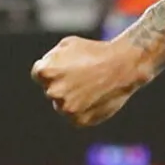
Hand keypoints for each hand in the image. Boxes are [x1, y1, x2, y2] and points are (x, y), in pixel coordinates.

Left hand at [31, 36, 150, 127]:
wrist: (125, 65)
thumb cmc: (96, 51)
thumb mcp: (67, 44)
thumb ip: (50, 59)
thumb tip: (42, 72)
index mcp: (46, 72)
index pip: (39, 74)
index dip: (54, 70)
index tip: (69, 67)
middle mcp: (53, 91)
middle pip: (52, 89)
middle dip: (63, 83)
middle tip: (83, 76)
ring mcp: (66, 108)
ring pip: (63, 104)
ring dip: (73, 97)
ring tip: (92, 85)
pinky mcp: (78, 120)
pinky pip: (75, 116)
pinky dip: (84, 108)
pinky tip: (96, 95)